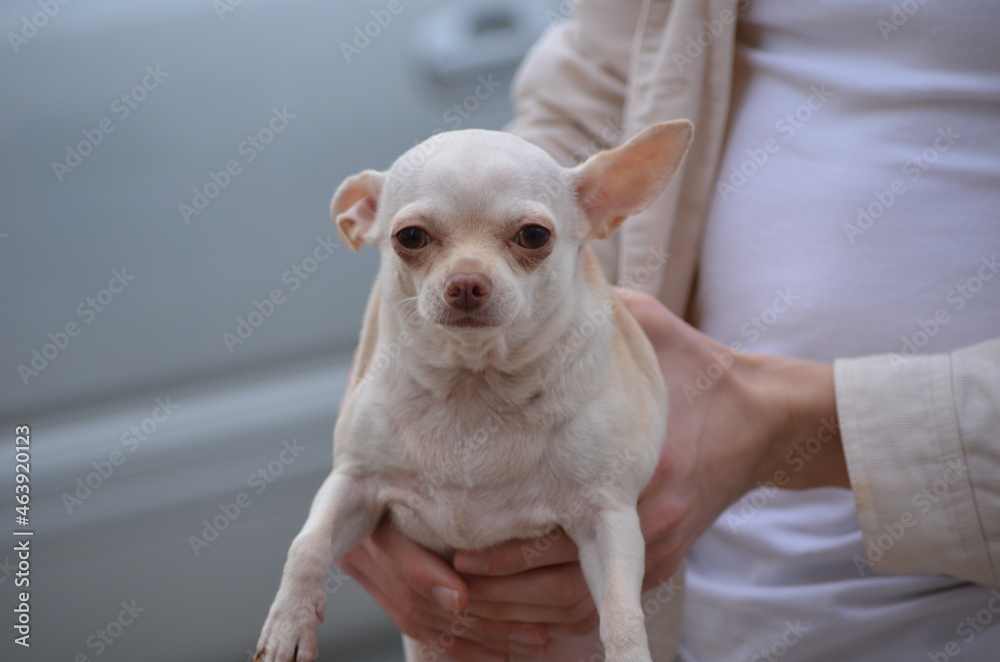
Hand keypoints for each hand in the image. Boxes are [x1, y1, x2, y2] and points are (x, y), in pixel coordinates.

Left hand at [340, 289, 847, 658]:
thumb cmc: (695, 371)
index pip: (557, 537)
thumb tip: (535, 280)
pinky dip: (541, 616)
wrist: (758, 420)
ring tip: (460, 601)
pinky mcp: (654, 561)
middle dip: (493, 592)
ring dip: (510, 612)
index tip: (458, 551)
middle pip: (554, 587)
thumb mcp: (645, 329)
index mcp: (629, 472)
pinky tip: (503, 609)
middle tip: (440, 581)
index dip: (501, 554)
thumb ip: (588, 311)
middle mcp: (641, 525)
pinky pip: (590, 605)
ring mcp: (652, 552)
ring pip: (566, 609)